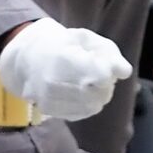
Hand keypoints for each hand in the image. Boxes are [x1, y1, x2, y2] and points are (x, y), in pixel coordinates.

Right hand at [0, 17, 132, 120]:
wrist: (28, 59)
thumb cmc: (63, 45)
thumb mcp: (87, 39)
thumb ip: (109, 53)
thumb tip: (124, 72)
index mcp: (63, 58)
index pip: (100, 74)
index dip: (108, 72)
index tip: (108, 66)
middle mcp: (53, 81)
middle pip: (99, 93)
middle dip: (106, 85)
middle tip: (99, 74)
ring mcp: (50, 98)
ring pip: (92, 106)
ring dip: (98, 95)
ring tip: (89, 82)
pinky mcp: (50, 110)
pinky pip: (82, 113)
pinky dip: (87, 104)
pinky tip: (80, 92)